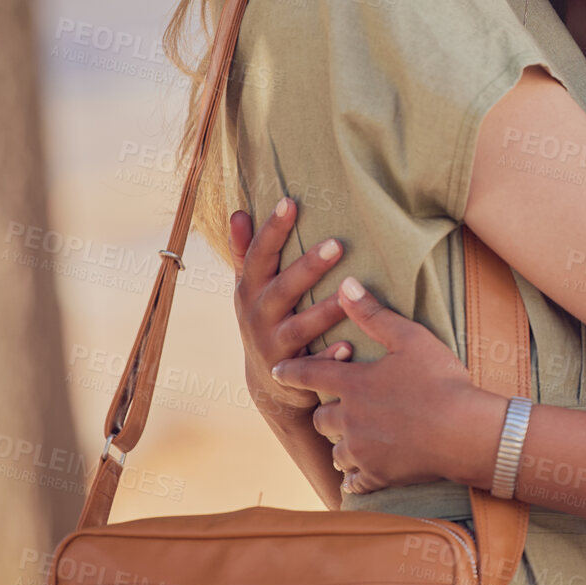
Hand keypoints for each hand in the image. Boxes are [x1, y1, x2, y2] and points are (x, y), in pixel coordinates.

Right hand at [231, 198, 353, 421]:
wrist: (266, 382)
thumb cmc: (264, 319)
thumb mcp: (249, 287)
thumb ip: (245, 251)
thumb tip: (236, 211)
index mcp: (250, 290)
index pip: (259, 256)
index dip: (272, 230)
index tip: (289, 202)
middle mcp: (258, 317)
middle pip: (282, 290)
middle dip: (307, 267)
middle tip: (337, 244)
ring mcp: (274, 347)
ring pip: (300, 328)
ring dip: (324, 311)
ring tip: (349, 294)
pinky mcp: (294, 374)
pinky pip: (312, 366)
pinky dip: (328, 357)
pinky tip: (349, 347)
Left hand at [271, 278, 500, 496]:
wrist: (465, 432)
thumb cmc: (441, 380)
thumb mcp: (410, 338)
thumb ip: (374, 314)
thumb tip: (345, 284)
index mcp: (354, 384)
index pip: (310, 375)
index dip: (291, 372)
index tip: (277, 372)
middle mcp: (350, 419)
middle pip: (321, 418)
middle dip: (325, 413)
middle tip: (334, 410)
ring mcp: (363, 451)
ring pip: (336, 451)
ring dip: (341, 444)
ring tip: (350, 441)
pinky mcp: (378, 475)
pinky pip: (355, 481)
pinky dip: (355, 477)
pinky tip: (360, 475)